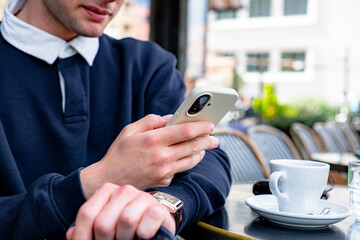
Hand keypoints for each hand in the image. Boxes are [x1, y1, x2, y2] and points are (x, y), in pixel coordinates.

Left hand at [66, 183, 174, 239]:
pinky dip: (144, 235)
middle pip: (103, 222)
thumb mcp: (104, 227)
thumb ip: (85, 229)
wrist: (156, 226)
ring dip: (126, 238)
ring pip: (126, 220)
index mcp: (106, 191)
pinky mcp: (158, 209)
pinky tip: (144, 235)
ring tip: (129, 239)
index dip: (83, 236)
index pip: (86, 214)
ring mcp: (142, 197)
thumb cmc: (126, 229)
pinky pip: (146, 225)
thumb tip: (70, 234)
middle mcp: (124, 190)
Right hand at [80, 114, 217, 197]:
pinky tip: (189, 157)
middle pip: (193, 146)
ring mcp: (164, 171)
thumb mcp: (129, 130)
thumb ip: (150, 121)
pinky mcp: (164, 181)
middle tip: (215, 137)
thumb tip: (170, 118)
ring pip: (191, 161)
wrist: (109, 180)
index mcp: (153, 140)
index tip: (210, 123)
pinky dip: (186, 163)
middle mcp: (161, 157)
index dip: (201, 126)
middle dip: (208, 140)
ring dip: (201, 152)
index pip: (185, 131)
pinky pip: (180, 170)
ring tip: (206, 147)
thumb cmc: (119, 153)